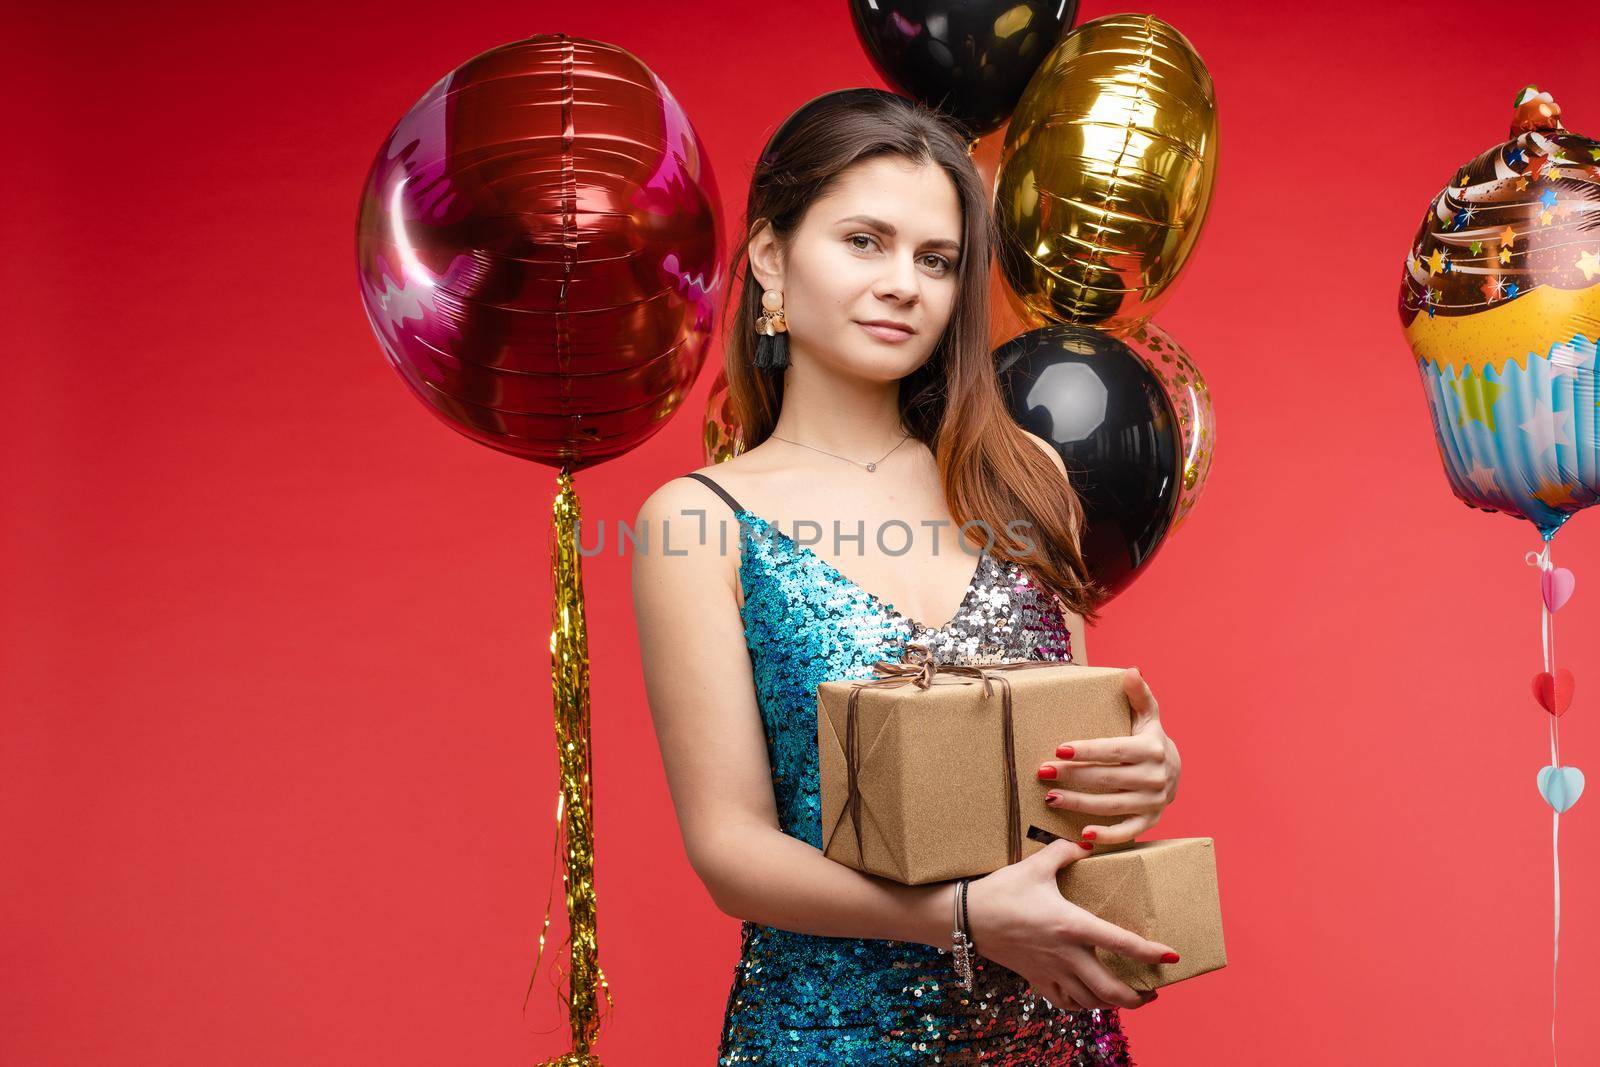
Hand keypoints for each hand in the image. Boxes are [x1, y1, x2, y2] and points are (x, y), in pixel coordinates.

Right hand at [964, 838, 1176, 1010]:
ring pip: (1091, 1001)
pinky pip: (1066, 1003)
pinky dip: (1084, 1005)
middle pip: (1110, 988)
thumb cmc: (1001, 890)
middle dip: (1138, 996)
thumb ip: (1065, 851)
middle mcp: (1065, 954)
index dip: (1150, 951)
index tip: (1172, 956)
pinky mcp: (1036, 979)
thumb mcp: (1035, 865)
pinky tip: (1090, 998)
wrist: (966, 917)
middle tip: (1154, 991)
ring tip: (1129, 997)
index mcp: (1071, 925)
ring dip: (1114, 1004)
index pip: (1120, 942)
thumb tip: (1087, 842)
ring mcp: (1050, 971)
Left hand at [1038, 666, 1180, 844]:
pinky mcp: (1150, 821)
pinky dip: (1107, 836)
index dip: (1087, 750)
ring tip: (1051, 797)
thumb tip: (1131, 671)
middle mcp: (1155, 777)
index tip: (1059, 748)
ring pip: (1111, 805)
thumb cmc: (1150, 739)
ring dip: (1079, 803)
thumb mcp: (1148, 715)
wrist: (1174, 770)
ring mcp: (1153, 802)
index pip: (1114, 750)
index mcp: (1151, 749)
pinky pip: (1128, 832)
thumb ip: (1138, 694)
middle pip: (1107, 778)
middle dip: (1073, 776)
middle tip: (1044, 772)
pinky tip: (1083, 833)